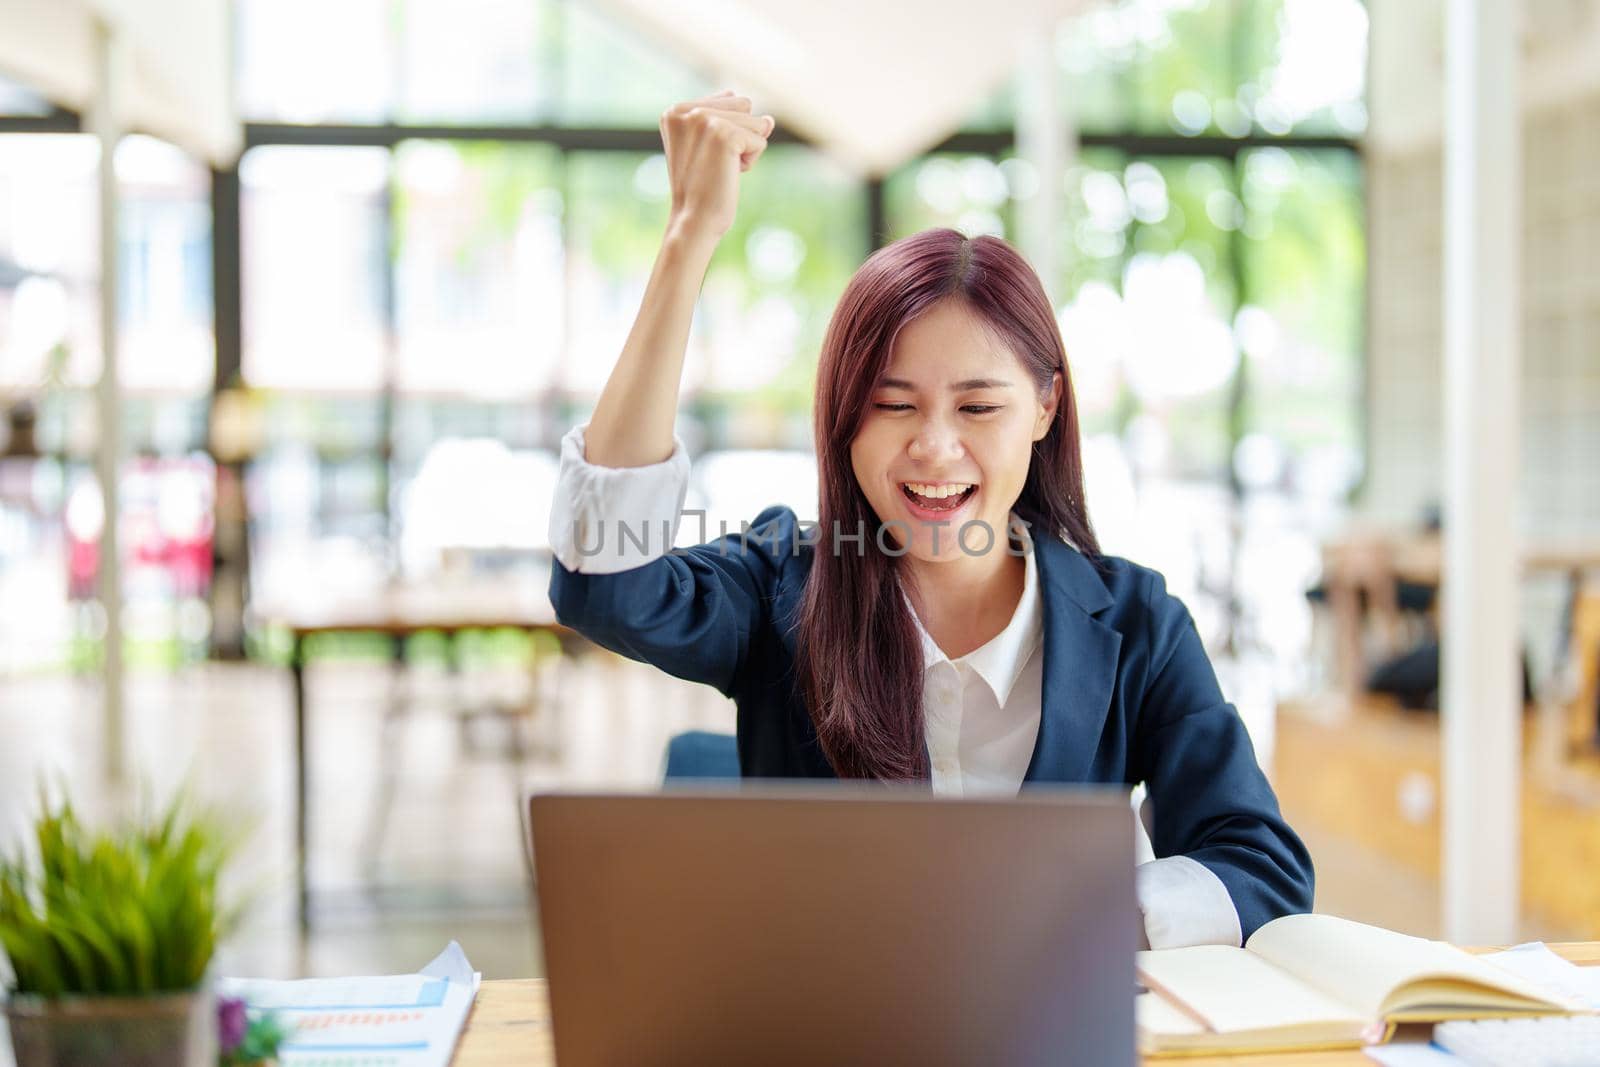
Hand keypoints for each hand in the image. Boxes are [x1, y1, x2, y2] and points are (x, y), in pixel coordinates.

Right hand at [660, 89, 774, 241]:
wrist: (693, 220)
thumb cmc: (702, 188)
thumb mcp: (711, 146)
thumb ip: (736, 122)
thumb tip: (770, 120)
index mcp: (676, 110)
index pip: (728, 98)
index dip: (726, 131)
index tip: (703, 156)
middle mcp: (686, 110)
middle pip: (743, 105)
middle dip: (739, 135)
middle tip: (714, 163)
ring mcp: (704, 120)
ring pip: (755, 121)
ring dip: (745, 149)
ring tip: (720, 168)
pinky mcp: (725, 134)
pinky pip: (760, 140)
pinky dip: (750, 162)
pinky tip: (728, 174)